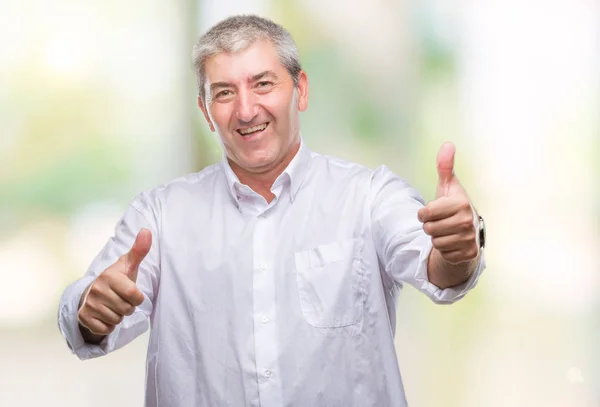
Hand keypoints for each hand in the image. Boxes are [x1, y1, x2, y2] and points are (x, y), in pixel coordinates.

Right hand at [77, 229, 151, 335]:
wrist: (93, 293)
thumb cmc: (117, 279)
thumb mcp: (128, 265)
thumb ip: (139, 250)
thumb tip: (147, 230)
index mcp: (109, 275)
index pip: (134, 295)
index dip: (137, 298)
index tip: (132, 294)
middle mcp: (97, 289)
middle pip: (126, 310)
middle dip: (128, 308)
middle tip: (120, 300)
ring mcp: (88, 303)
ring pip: (116, 320)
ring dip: (118, 317)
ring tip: (112, 306)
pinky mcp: (83, 317)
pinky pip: (105, 329)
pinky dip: (108, 326)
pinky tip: (104, 315)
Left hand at [417, 143, 478, 264]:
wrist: (468, 230)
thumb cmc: (454, 205)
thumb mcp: (448, 186)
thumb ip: (445, 166)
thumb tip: (447, 144)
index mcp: (461, 203)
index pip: (426, 213)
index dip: (424, 213)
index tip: (431, 211)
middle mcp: (468, 221)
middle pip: (429, 229)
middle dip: (430, 226)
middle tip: (440, 222)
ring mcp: (469, 238)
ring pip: (435, 242)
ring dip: (436, 238)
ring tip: (446, 231)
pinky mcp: (469, 253)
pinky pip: (443, 253)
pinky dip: (444, 249)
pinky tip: (452, 242)